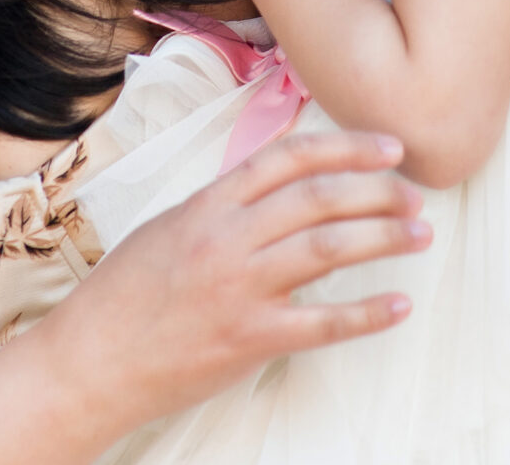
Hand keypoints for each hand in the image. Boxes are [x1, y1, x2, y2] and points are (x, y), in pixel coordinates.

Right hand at [33, 130, 429, 432]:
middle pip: (319, 197)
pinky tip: (398, 306)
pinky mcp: (249, 339)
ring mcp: (239, 288)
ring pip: (328, 247)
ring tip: (420, 235)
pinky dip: (367, 314)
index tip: (387, 148)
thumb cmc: (125, 297)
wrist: (89, 362)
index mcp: (208, 205)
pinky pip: (323, 323)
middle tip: (415, 195)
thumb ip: (222, 207)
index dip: (345, 147)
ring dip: (384, 237)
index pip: (288, 158)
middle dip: (378, 191)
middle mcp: (227, 238)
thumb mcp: (169, 229)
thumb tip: (275, 185)